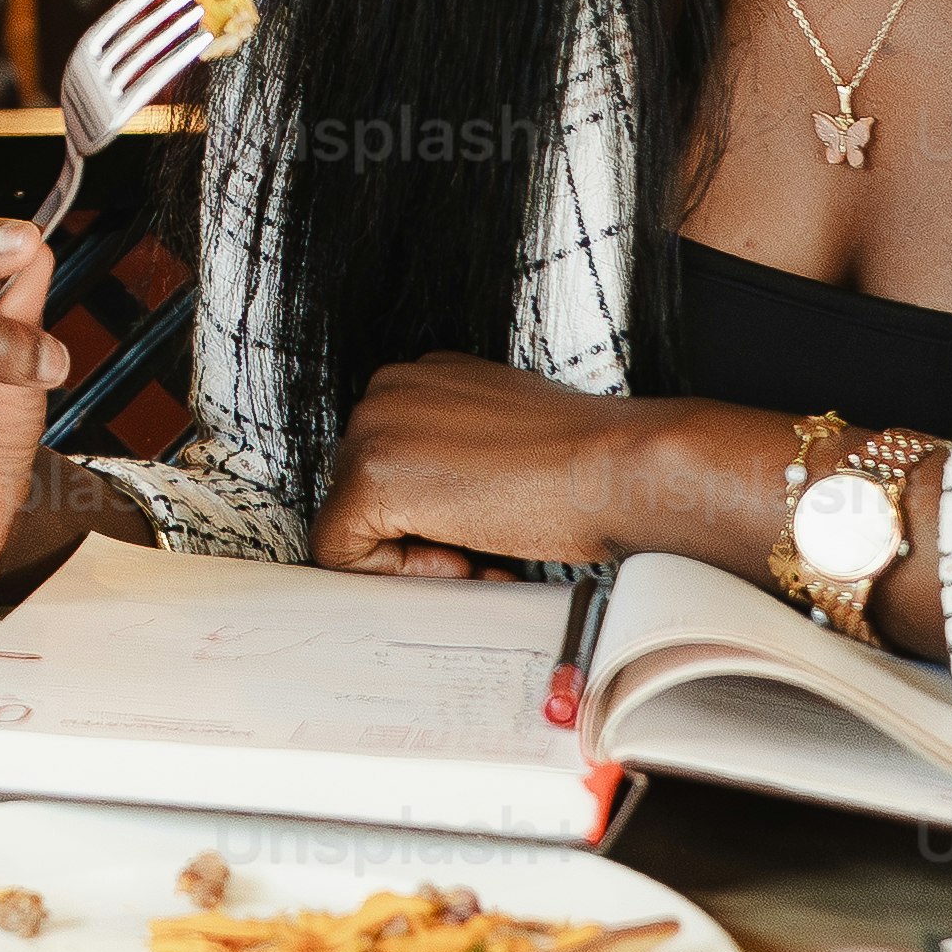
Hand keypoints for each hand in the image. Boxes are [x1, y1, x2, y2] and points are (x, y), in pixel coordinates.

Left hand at [316, 364, 693, 580]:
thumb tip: (433, 493)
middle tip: (480, 550)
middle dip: (417, 535)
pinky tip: (460, 557)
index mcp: (422, 378)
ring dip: (413, 554)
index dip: (429, 513)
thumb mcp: (503, 439)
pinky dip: (395, 573)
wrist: (614, 466)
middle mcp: (389, 390)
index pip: (386, 463)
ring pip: (349, 522)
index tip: (477, 526)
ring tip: (478, 552)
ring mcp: (374, 426)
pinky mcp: (370, 474)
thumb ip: (456, 453)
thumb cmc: (582, 461)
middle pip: (362, 494)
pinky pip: (338, 550)